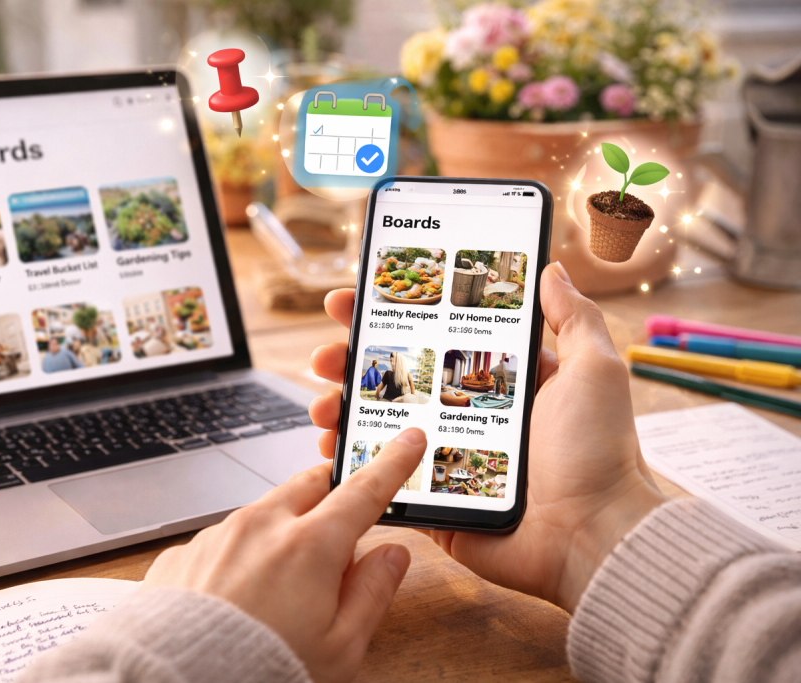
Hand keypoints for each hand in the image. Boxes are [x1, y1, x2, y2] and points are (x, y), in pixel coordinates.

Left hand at [142, 428, 427, 682]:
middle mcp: (261, 526)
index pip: (364, 490)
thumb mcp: (340, 648)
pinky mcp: (184, 553)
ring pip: (265, 512)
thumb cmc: (259, 675)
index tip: (406, 441)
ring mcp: (217, 535)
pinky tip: (239, 596)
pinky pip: (225, 538)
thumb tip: (392, 556)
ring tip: (282, 585)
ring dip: (284, 528)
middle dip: (332, 493)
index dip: (391, 463)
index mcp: (309, 546)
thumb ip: (371, 593)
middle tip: (341, 527)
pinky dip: (242, 554)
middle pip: (310, 485)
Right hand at [309, 263, 666, 612]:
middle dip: (353, 361)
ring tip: (323, 404)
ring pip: (381, 425)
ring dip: (344, 408)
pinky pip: (382, 477)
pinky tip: (333, 446)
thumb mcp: (593, 370)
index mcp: (498, 381)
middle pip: (397, 379)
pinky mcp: (434, 499)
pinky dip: (353, 461)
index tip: (356, 299)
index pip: (434, 337)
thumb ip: (571, 318)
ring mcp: (445, 457)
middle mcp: (467, 414)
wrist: (592, 536)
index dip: (393, 316)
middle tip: (325, 354)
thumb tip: (551, 270)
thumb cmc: (596, 452)